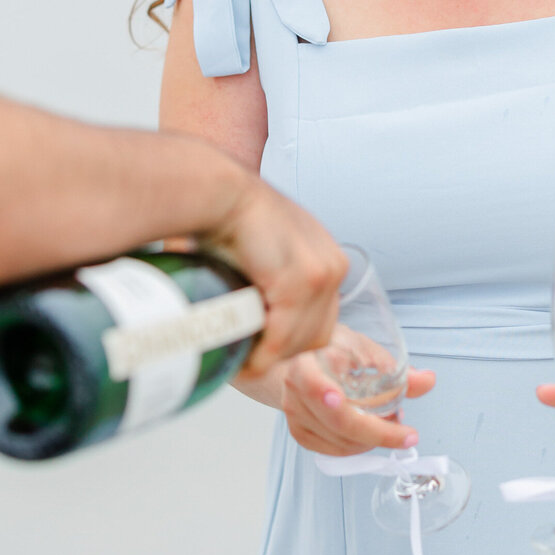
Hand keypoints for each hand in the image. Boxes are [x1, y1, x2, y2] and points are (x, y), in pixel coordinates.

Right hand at [212, 177, 346, 375]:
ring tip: (244, 360)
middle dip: (284, 351)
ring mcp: (321, 274)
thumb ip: (271, 282)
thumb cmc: (233, 220)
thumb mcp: (268, 252)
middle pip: (318, 333)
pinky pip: (284, 336)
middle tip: (251, 356)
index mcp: (327, 258)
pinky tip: (246, 360)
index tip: (265, 346)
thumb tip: (253, 316)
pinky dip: (264, 354)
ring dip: (271, 356)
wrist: (222, 194)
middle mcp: (332, 265)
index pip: (323, 317)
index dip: (293, 338)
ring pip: (302, 340)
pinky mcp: (300, 282)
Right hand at [280, 354, 436, 455]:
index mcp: (304, 364)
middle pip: (336, 421)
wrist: (301, 364)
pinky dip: (360, 447)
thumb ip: (397, 369)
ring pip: (340, 441)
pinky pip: (336, 451)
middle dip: (377, 431)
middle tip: (407, 434)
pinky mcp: (301, 435)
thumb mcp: (364, 349)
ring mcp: (295, 417)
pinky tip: (374, 434)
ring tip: (393, 424)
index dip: (322, 392)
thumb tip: (428, 380)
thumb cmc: (334, 352)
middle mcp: (294, 394)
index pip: (311, 382)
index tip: (340, 400)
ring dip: (372, 439)